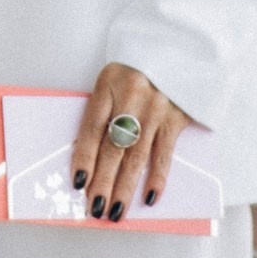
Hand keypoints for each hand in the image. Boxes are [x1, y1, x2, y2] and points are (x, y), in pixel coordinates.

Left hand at [70, 64, 191, 221]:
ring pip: (136, 155)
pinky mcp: (175, 117)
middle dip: (102, 181)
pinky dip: (157, 177)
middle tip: (94, 208)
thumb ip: (104, 109)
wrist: (179, 45)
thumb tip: (89, 155)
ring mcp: (155, 109)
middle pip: (113, 146)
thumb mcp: (114, 78)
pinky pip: (164, 153)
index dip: (84, 157)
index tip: (77, 183)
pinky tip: (148, 197)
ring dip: (125, 187)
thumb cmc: (139, 67)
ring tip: (114, 211)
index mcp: (109, 83)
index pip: (93, 127)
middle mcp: (132, 97)